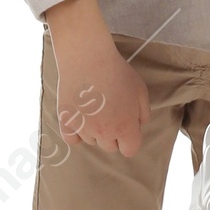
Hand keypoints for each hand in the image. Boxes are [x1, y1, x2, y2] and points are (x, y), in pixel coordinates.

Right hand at [54, 40, 149, 158]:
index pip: (130, 150)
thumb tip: (137, 126)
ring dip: (95, 131)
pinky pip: (72, 139)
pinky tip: (81, 120)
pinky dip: (76, 134)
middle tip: (112, 114)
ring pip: (91, 141)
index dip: (131, 140)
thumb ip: (143, 114)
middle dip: (114, 135)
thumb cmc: (117, 72)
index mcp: (125, 127)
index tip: (128, 127)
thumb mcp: (140, 91)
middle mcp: (104, 133)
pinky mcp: (66, 122)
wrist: (88, 59)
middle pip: (110, 147)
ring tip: (95, 109)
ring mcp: (83, 129)